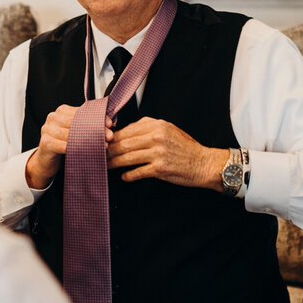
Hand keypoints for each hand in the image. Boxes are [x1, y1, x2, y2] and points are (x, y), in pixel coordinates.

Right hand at [25, 104, 111, 188]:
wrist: (46, 162)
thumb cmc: (62, 146)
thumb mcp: (76, 133)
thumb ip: (87, 126)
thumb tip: (108, 124)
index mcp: (61, 111)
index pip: (81, 111)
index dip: (97, 118)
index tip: (109, 124)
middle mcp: (53, 118)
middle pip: (77, 122)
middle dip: (95, 129)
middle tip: (108, 136)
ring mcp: (47, 129)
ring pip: (71, 134)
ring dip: (88, 141)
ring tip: (101, 145)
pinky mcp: (45, 143)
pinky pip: (63, 145)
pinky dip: (76, 149)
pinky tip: (86, 152)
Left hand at [106, 117, 227, 190]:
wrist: (204, 163)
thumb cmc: (186, 148)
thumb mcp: (169, 130)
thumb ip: (148, 128)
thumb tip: (125, 132)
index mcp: (157, 125)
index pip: (127, 130)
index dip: (113, 137)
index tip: (104, 142)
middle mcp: (156, 136)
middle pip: (124, 143)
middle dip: (109, 150)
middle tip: (98, 155)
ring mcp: (158, 153)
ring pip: (127, 157)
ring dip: (114, 163)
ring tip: (106, 166)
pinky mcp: (160, 168)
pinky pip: (137, 172)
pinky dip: (128, 175)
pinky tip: (124, 177)